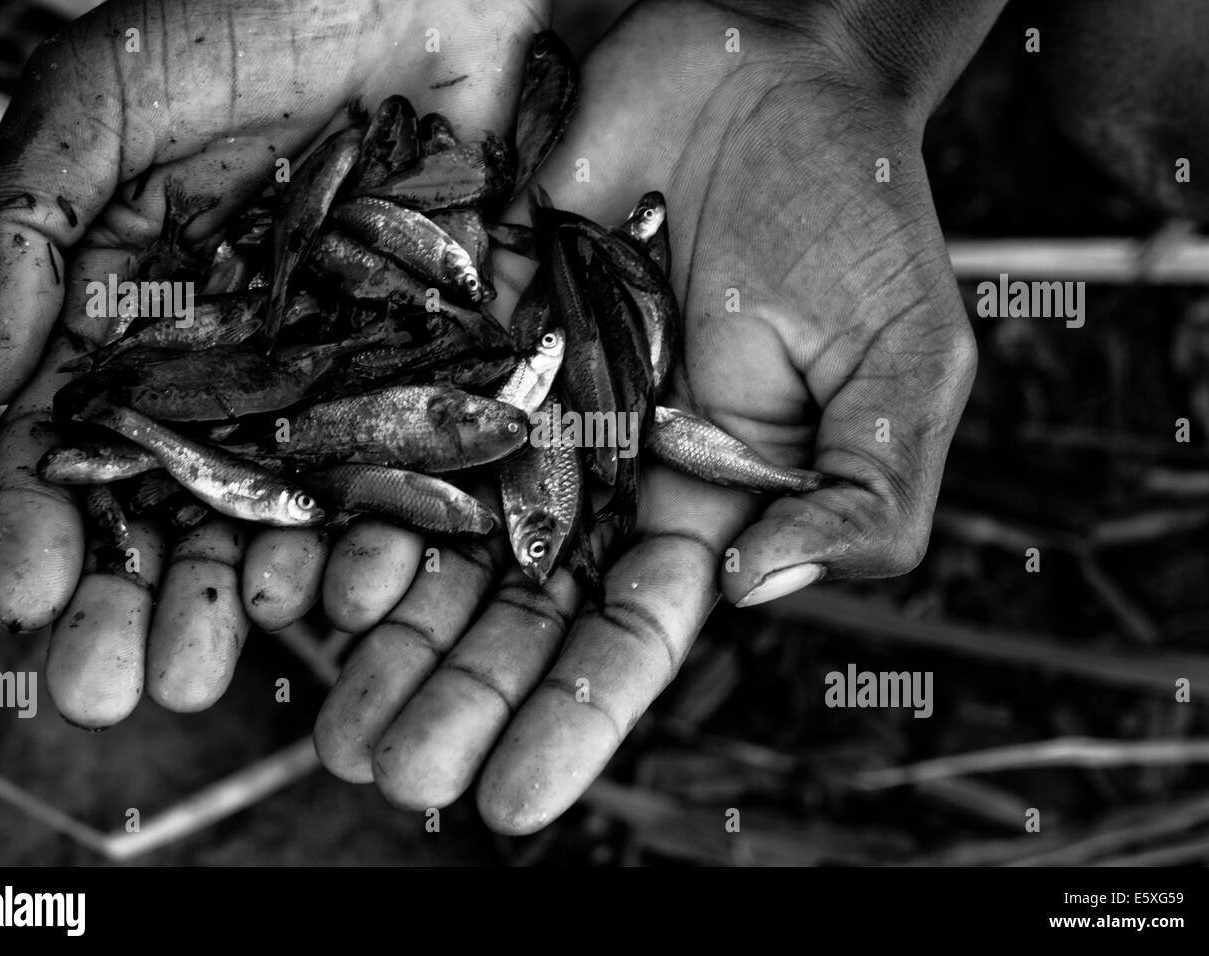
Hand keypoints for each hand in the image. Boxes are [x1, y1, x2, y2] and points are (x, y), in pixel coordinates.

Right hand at [0, 0, 547, 723]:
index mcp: (138, 310)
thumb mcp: (104, 94)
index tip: (30, 597)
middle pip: (177, 501)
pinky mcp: (438, 366)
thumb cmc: (249, 3)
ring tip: (212, 665)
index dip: (43, 520)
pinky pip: (411, 464)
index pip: (75, 436)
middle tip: (113, 685)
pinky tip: (344, 593)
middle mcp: (236, 362)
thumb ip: (29, 221)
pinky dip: (378, 530)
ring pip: (288, 506)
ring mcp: (339, 373)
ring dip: (245, 590)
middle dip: (139, 595)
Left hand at [314, 0, 977, 831]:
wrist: (768, 64)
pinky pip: (393, 410)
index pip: (631, 632)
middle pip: (515, 604)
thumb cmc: (857, 208)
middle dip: (458, 696)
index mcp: (702, 496)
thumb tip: (762, 590)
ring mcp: (524, 395)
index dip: (574, 718)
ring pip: (437, 530)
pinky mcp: (464, 320)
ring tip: (332, 718)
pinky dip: (349, 486)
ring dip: (386, 628)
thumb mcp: (906, 359)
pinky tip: (302, 563)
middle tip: (393, 776)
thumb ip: (861, 491)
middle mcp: (600, 465)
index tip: (514, 801)